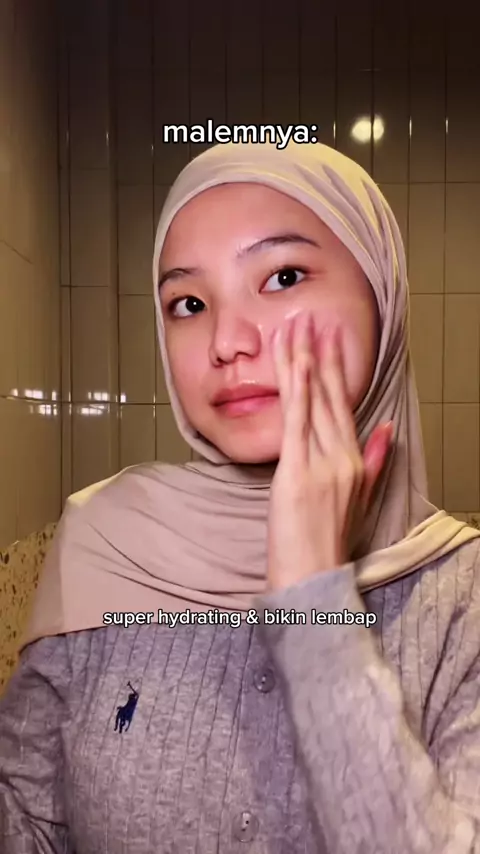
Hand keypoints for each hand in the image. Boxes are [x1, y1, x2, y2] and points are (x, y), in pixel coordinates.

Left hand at [267, 311, 392, 591]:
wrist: (312, 578)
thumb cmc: (330, 541)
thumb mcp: (360, 498)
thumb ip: (375, 460)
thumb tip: (387, 429)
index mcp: (354, 461)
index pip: (344, 404)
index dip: (336, 368)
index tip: (331, 338)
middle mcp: (342, 456)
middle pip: (330, 395)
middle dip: (321, 353)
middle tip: (314, 316)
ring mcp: (321, 463)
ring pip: (312, 400)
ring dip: (304, 359)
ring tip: (297, 325)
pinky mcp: (297, 471)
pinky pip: (296, 420)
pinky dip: (294, 387)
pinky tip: (291, 361)